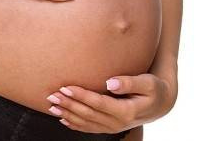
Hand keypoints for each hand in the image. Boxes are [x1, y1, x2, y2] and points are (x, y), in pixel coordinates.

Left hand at [45, 72, 176, 133]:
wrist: (159, 103)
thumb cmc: (153, 88)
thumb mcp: (147, 82)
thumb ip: (129, 82)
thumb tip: (110, 82)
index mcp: (126, 111)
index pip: (98, 103)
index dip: (81, 96)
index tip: (65, 87)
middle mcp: (117, 123)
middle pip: (88, 114)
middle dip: (68, 104)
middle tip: (51, 95)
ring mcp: (113, 127)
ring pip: (86, 123)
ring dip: (67, 114)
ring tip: (51, 105)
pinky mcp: (109, 127)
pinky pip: (89, 128)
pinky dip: (75, 124)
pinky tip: (63, 119)